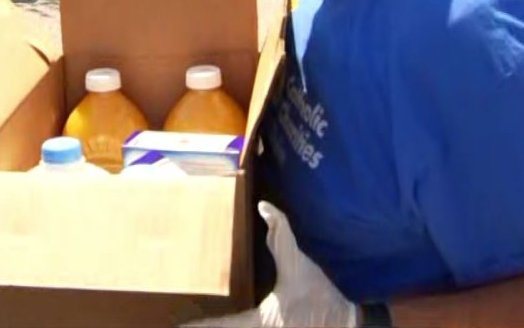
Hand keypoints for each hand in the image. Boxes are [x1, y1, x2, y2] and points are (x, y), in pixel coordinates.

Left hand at [183, 202, 356, 327]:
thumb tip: (264, 206)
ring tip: (193, 327)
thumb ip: (281, 232)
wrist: (349, 319)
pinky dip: (232, 327)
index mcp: (261, 322)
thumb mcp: (300, 261)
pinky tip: (221, 324)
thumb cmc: (322, 292)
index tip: (174, 327)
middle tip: (177, 326)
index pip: (221, 327)